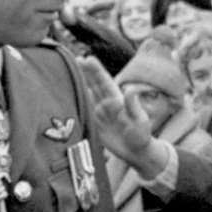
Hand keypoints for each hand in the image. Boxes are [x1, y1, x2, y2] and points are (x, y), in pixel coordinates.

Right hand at [79, 56, 164, 175]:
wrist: (136, 152)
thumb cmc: (142, 135)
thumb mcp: (139, 120)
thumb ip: (133, 105)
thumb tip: (130, 89)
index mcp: (117, 99)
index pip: (105, 81)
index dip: (96, 70)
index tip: (88, 58)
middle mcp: (108, 103)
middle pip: (94, 84)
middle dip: (85, 72)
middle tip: (75, 59)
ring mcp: (100, 113)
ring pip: (88, 95)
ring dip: (79, 84)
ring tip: (69, 72)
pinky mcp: (96, 124)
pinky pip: (84, 111)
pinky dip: (77, 102)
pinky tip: (69, 95)